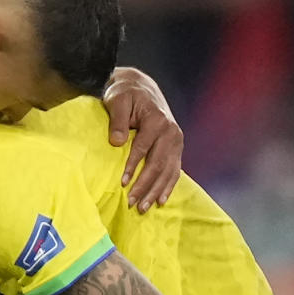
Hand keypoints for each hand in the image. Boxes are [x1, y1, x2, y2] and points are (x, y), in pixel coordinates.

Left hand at [103, 67, 182, 212]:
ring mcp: (176, 140)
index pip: (144, 148)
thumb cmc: (126, 93)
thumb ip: (117, 120)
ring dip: (156, 191)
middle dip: (145, 186)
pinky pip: (174, 170)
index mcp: (157, 120)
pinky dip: (168, 186)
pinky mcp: (176, 147)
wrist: (141, 87)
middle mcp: (171, 131)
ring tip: (144, 208)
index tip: (123, 183)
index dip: (133, 167)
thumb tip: (117, 142)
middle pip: (158, 164)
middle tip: (132, 203)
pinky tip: (161, 200)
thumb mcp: (117, 100)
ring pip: (168, 170)